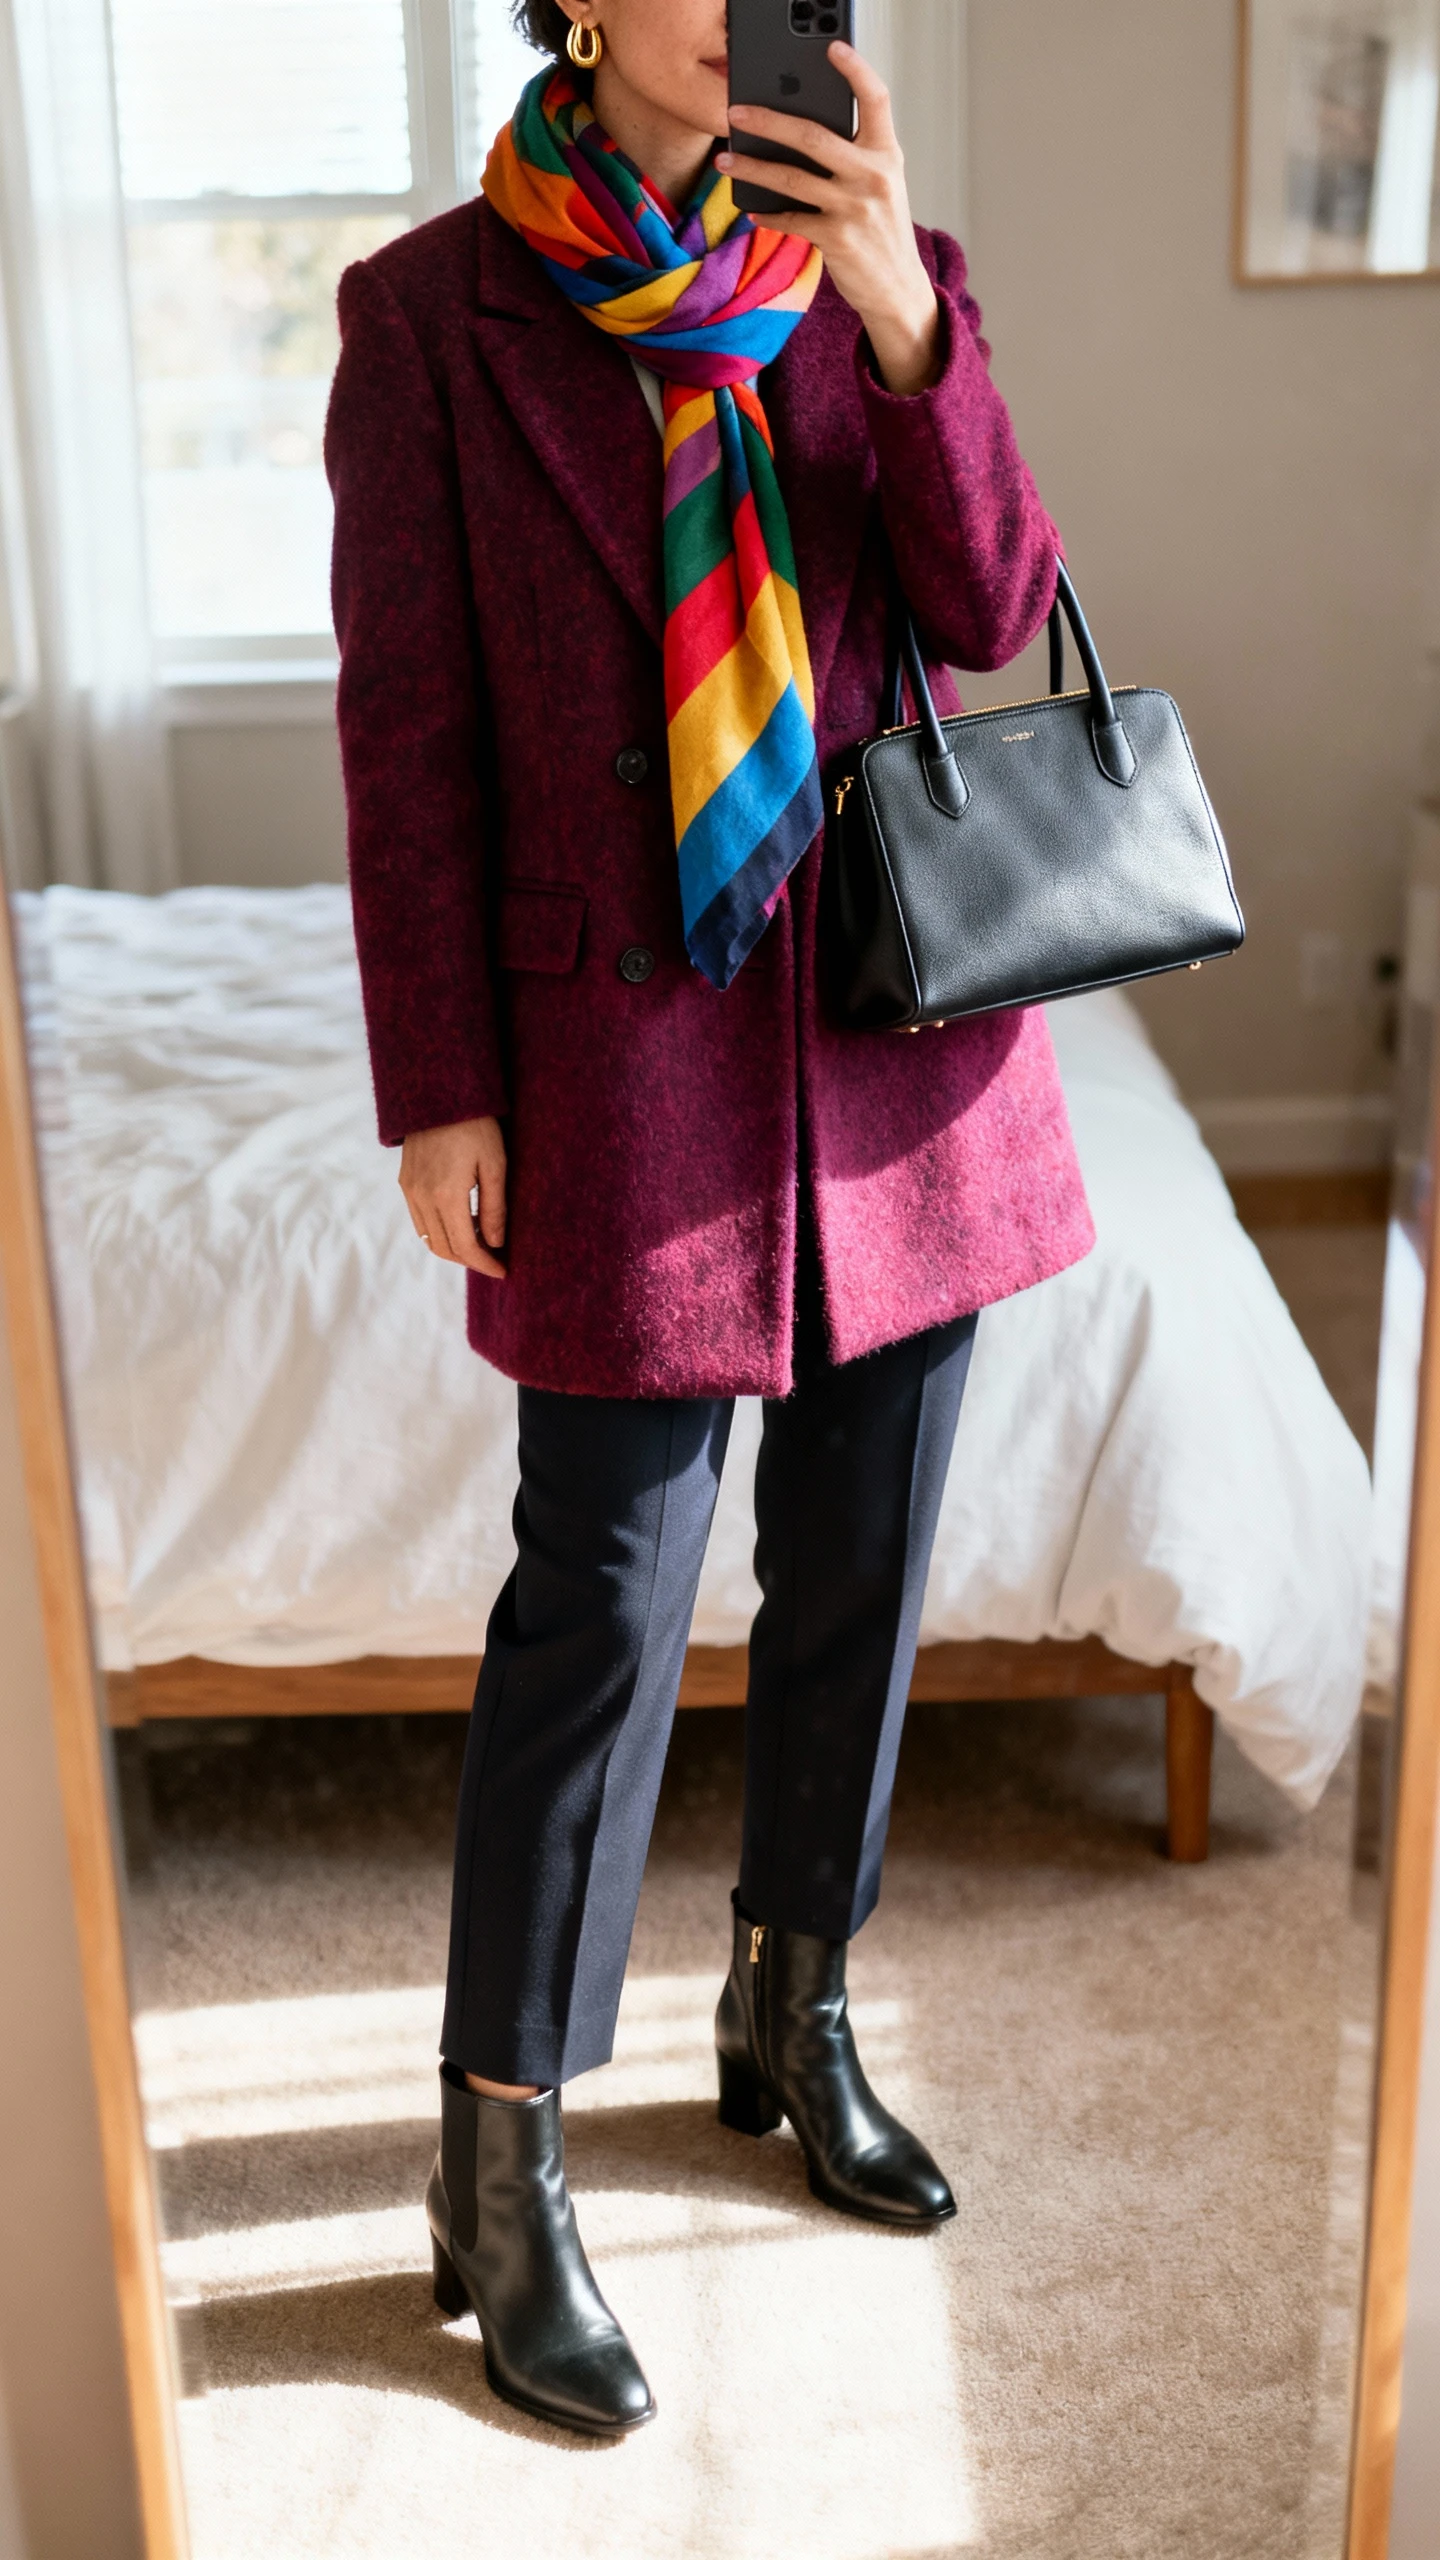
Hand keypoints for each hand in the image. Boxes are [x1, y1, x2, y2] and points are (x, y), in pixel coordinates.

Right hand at [400, 1116, 506, 1278]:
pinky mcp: (405, 1182)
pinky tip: (461, 1224)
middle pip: (445, 1248)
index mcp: (447, 1195)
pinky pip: (420, 1221)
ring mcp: (410, 1190)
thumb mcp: (496, 1164)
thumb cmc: (476, 1125)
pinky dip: (439, 1232)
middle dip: (471, 1260)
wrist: (440, 1092)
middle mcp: (422, 1197)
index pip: (465, 1246)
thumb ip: (495, 1207)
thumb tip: (496, 1243)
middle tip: (495, 1259)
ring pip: (429, 1238)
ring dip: (454, 1248)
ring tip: (481, 1244)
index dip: (485, 1264)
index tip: (503, 1271)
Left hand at [717, 42, 939, 397]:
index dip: (856, 70)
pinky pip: (791, 218)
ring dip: (751, 166)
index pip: (876, 99)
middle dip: (767, 120)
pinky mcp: (837, 239)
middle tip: (735, 110)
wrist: (897, 287)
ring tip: (724, 158)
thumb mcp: (879, 184)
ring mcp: (854, 208)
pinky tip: (751, 207)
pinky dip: (767, 214)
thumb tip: (795, 131)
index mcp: (886, 153)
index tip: (832, 47)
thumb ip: (853, 155)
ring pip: (791, 178)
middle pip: (812, 135)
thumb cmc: (881, 229)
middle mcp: (873, 175)